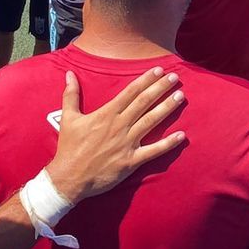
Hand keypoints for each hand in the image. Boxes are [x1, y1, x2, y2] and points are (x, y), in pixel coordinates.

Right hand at [44, 68, 186, 202]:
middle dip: (161, 88)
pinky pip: (153, 151)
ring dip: (167, 108)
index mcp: (106, 114)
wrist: (69, 178)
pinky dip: (168, 143)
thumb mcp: (68, 118)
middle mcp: (120, 125)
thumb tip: (69, 74)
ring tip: (180, 96)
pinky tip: (181, 135)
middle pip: (144, 102)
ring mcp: (127, 143)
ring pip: (151, 121)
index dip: (146, 80)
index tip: (159, 70)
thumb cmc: (69, 148)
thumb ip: (71, 95)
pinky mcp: (131, 161)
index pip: (130, 92)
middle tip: (175, 77)